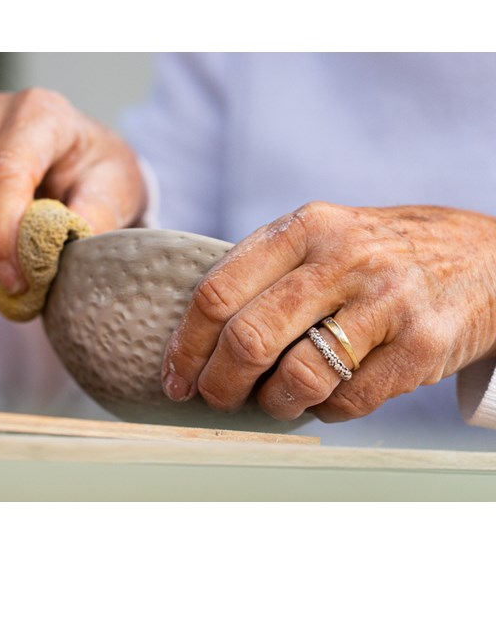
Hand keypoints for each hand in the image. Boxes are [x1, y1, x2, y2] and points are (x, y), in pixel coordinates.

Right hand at [0, 89, 146, 292]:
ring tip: (1, 267)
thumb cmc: (98, 176)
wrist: (81, 169)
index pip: (3, 170)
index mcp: (39, 112)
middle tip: (7, 279)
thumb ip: (97, 216)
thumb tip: (62, 251)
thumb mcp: (118, 191)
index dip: (2, 232)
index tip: (19, 278)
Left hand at [161, 202, 495, 422]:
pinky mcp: (422, 345)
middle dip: (218, 382)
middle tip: (214, 398)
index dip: (186, 344)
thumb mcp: (326, 236)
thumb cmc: (384, 254)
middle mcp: (343, 259)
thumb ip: (268, 271)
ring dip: (272, 404)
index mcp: (306, 227)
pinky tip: (324, 401)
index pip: (218, 291)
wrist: (490, 258)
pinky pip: (349, 400)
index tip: (174, 376)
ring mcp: (386, 301)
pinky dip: (324, 412)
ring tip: (272, 402)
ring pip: (297, 377)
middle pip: (248, 337)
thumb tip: (198, 337)